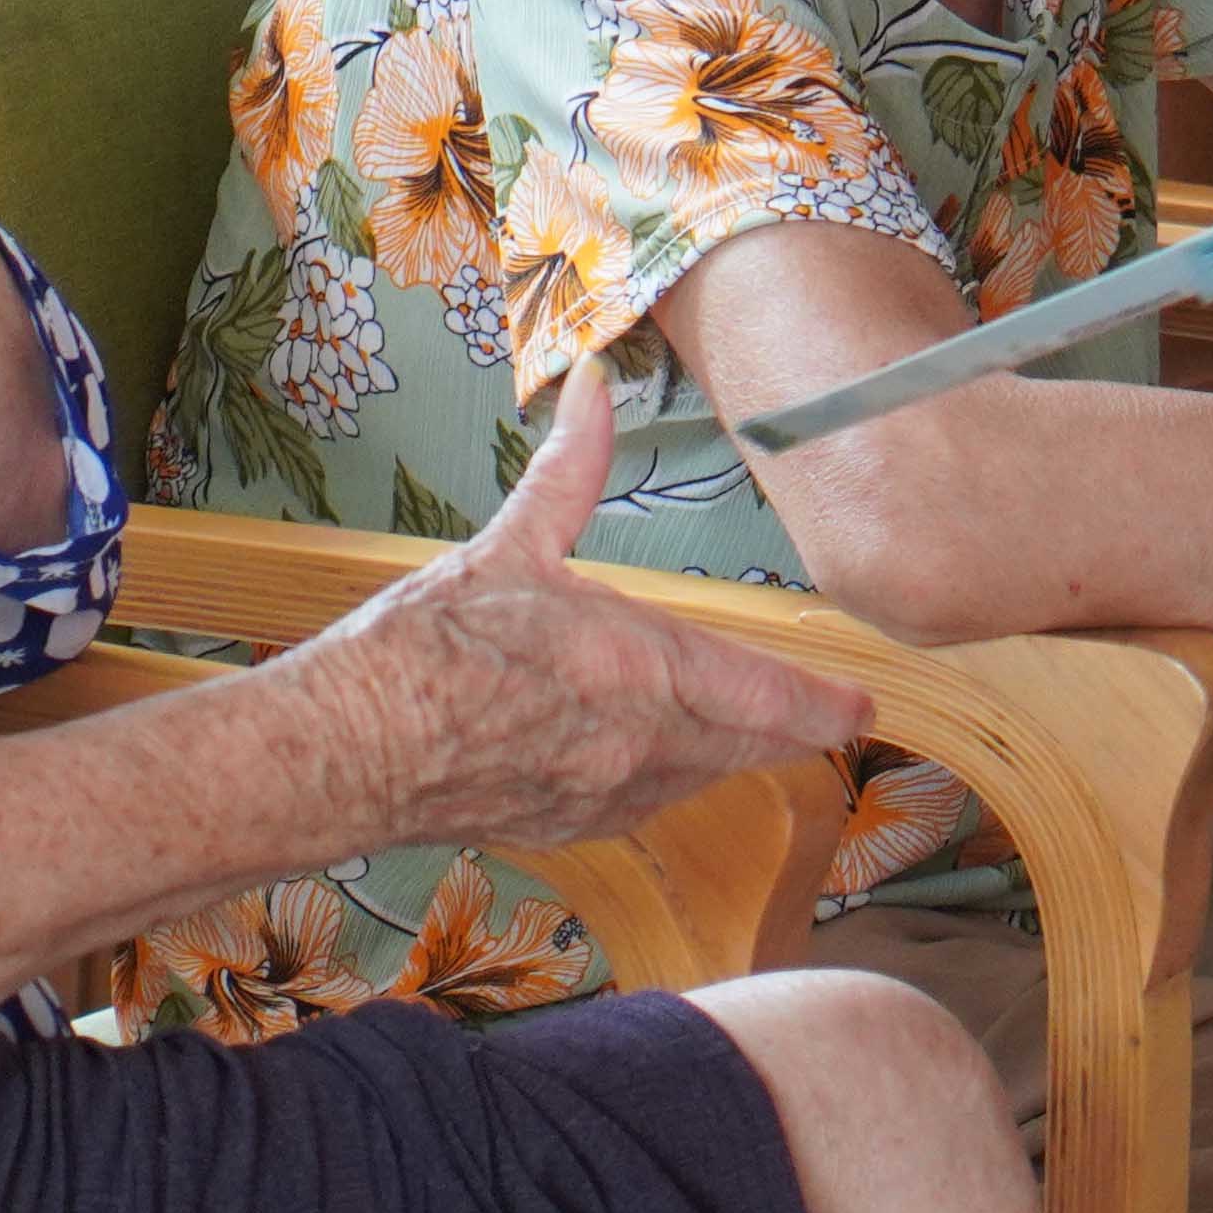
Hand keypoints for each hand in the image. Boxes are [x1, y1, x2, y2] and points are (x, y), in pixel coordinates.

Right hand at [274, 373, 873, 856]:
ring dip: (723, 748)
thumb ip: (568, 470)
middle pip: (746, 745)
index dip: (824, 706)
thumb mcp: (505, 548)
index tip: (863, 705)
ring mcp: (605, 796)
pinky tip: (643, 750)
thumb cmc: (422, 649)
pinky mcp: (569, 826)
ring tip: (735, 721)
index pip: (766, 700)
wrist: (350, 751)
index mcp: (639, 670)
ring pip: (698, 775)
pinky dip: (662, 772)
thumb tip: (594, 386)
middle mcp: (640, 746)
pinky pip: (645, 800)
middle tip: (821, 712)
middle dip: (784, 725)